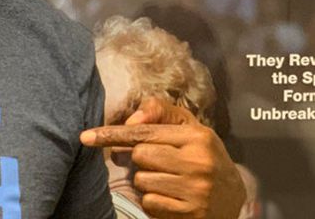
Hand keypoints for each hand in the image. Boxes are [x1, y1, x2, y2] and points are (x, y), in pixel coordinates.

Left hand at [81, 97, 245, 218]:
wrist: (234, 195)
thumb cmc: (202, 154)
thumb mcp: (189, 128)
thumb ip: (160, 112)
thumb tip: (131, 120)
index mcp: (197, 136)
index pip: (144, 132)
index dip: (112, 134)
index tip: (86, 137)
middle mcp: (198, 162)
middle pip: (139, 156)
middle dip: (141, 159)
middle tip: (160, 163)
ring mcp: (196, 190)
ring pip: (141, 180)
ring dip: (147, 181)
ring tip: (169, 180)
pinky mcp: (191, 213)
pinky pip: (149, 203)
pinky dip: (153, 201)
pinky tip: (172, 197)